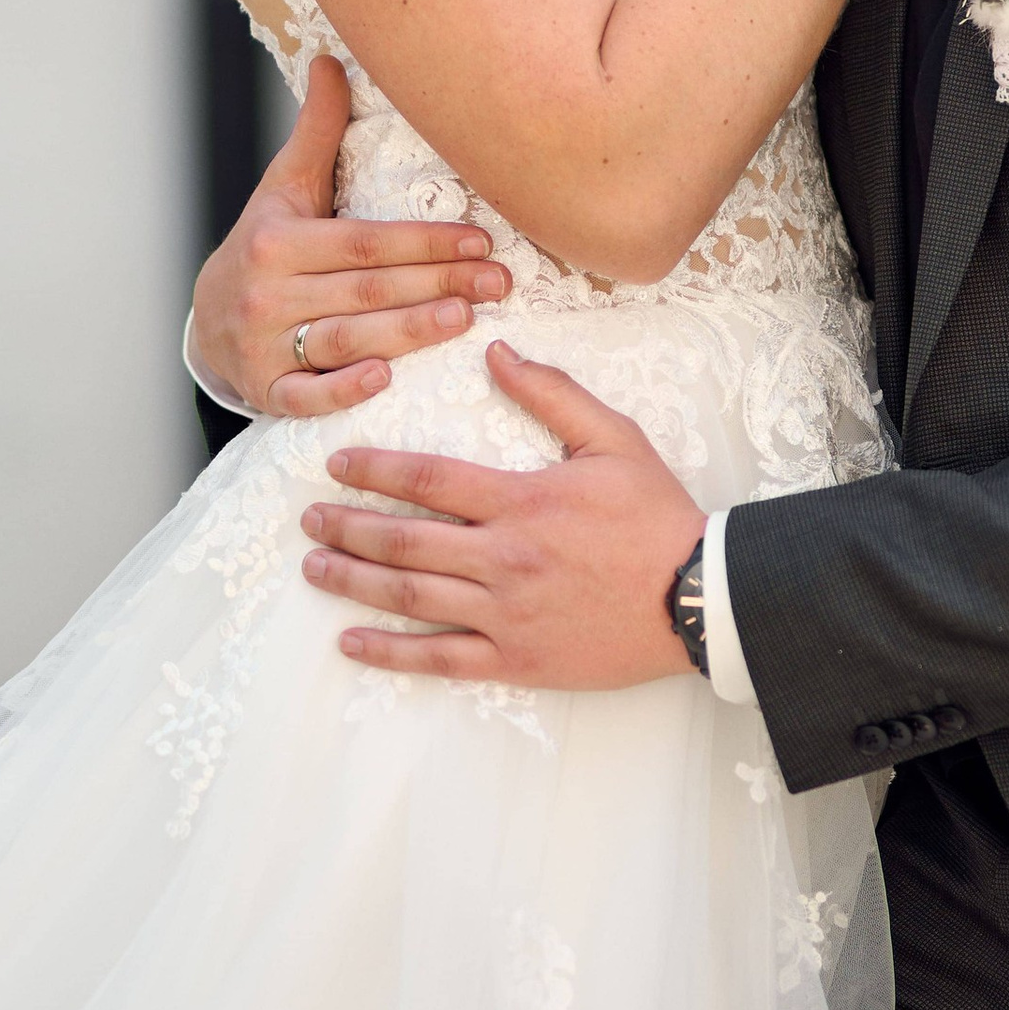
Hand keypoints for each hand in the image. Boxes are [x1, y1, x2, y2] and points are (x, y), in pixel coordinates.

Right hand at [187, 53, 511, 415]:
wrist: (208, 323)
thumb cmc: (266, 248)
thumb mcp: (284, 189)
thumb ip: (316, 132)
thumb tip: (331, 60)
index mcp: (277, 240)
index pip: (365, 241)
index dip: (424, 240)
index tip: (480, 239)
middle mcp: (267, 292)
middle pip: (365, 289)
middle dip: (437, 283)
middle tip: (497, 282)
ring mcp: (264, 346)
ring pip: (344, 339)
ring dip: (407, 331)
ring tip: (464, 318)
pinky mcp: (266, 392)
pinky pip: (306, 396)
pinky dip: (342, 390)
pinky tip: (384, 377)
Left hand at [300, 340, 703, 689]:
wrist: (700, 597)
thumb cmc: (658, 516)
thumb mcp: (613, 437)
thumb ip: (551, 392)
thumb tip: (497, 351)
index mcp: (521, 500)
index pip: (428, 480)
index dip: (375, 470)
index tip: (338, 463)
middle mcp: (503, 557)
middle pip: (404, 540)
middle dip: (348, 525)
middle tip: (308, 517)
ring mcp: (505, 612)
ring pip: (412, 597)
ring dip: (355, 580)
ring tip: (315, 566)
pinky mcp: (516, 658)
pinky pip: (441, 658)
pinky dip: (391, 653)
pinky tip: (352, 643)